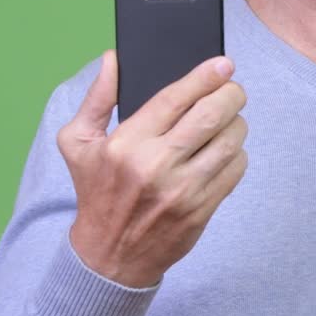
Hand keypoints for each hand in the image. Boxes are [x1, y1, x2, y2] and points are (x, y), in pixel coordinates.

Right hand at [57, 50, 247, 287]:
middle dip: (231, 94)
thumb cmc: (95, 192)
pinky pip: (234, 170)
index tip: (223, 64)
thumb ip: (97, 98)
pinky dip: (237, 154)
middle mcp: (156, 166)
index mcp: (126, 144)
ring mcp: (182, 191)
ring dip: (237, 123)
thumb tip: (113, 60)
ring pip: (229, 142)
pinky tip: (226, 149)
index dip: (205, 76)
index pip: (175, 98)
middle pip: (211, 116)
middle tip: (233, 89)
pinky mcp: (200, 210)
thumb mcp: (78, 143)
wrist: (109, 256)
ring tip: (230, 118)